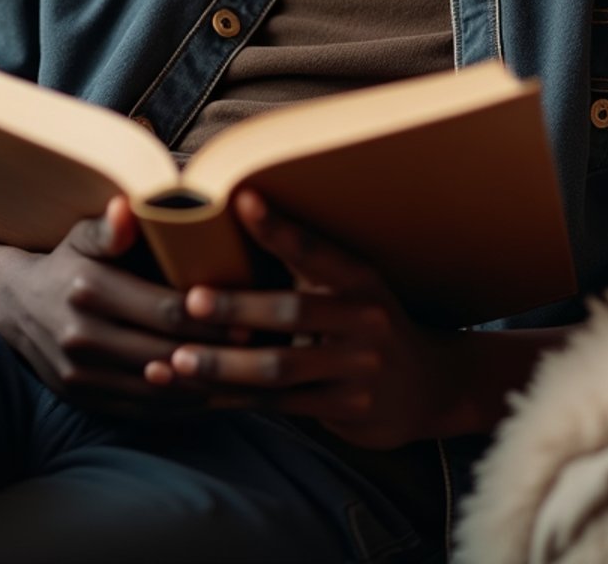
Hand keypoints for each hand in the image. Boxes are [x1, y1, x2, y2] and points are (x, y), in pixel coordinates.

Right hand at [0, 196, 232, 414]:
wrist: (14, 307)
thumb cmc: (66, 262)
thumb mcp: (81, 236)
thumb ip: (109, 227)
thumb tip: (129, 206)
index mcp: (89, 289)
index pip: (164, 310)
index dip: (209, 318)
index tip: (250, 318)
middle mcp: (83, 335)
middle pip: (167, 352)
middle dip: (217, 355)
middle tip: (262, 353)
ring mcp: (82, 374)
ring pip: (158, 390)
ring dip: (205, 387)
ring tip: (248, 381)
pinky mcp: (84, 399)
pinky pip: (142, 411)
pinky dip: (180, 407)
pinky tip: (213, 398)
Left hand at [144, 190, 450, 446]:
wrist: (428, 386)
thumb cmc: (366, 323)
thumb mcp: (352, 287)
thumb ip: (306, 266)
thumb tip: (237, 222)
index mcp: (360, 279)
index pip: (315, 248)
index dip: (278, 227)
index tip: (241, 200)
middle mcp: (364, 319)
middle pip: (292, 312)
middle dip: (237, 308)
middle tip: (189, 302)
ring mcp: (358, 368)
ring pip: (279, 367)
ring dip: (224, 364)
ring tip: (178, 360)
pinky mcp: (347, 408)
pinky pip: (281, 405)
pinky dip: (236, 398)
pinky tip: (201, 393)